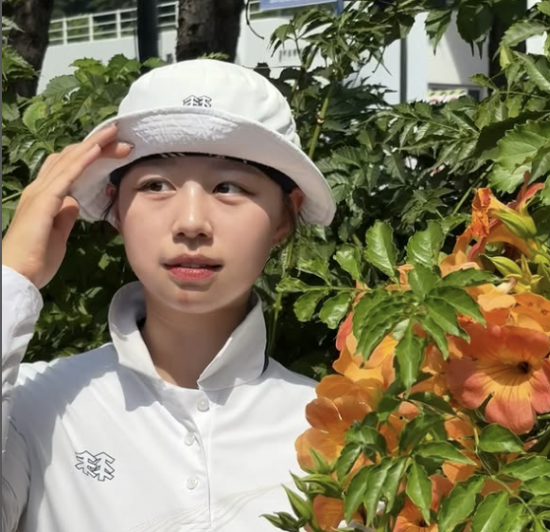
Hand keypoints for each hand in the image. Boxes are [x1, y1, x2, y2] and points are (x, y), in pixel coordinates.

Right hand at [2, 125, 132, 288]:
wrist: (18, 274)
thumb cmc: (36, 258)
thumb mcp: (58, 233)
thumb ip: (65, 216)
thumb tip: (74, 203)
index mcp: (44, 196)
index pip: (69, 168)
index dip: (89, 156)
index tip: (112, 149)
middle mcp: (40, 188)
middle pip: (71, 158)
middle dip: (97, 145)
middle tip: (120, 137)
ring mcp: (41, 192)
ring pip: (70, 160)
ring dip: (94, 145)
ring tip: (114, 134)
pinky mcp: (44, 201)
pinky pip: (67, 175)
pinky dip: (83, 160)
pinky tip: (98, 149)